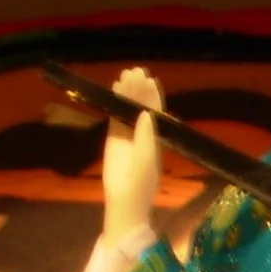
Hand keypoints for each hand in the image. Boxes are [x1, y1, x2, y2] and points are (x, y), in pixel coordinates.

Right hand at [101, 66, 162, 237]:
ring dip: (127, 93)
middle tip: (135, 70)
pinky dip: (115, 103)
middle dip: (139, 89)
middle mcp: (144, 133)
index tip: (149, 79)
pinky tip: (114, 88)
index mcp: (157, 138)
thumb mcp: (145, 160)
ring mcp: (128, 135)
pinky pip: (115, 116)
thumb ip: (146, 137)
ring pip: (128, 109)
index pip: (156, 112)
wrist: (124, 200)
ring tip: (124, 75)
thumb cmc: (140, 183)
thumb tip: (146, 112)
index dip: (153, 96)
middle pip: (142, 106)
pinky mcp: (114, 138)